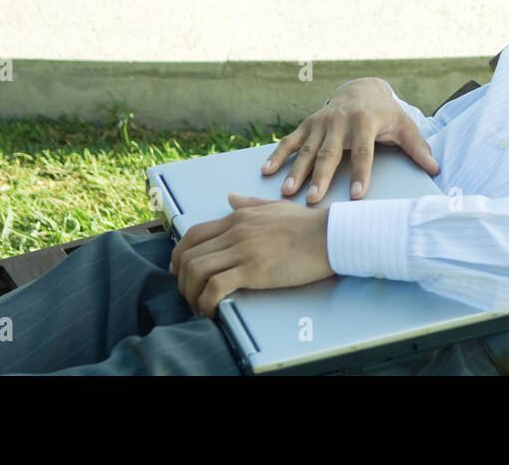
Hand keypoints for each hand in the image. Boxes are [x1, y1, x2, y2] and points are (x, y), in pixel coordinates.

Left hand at [170, 194, 332, 318]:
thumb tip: (230, 198)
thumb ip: (249, 204)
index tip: (179, 271)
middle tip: (188, 295)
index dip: (179, 255)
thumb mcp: (274, 206)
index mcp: (238, 217)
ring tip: (199, 306)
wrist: (329, 235)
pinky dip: (207, 302)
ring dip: (191, 293)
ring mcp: (243, 250)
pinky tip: (212, 310)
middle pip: (189, 255)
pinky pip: (216, 287)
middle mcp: (235, 232)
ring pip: (196, 270)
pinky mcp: (254, 270)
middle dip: (182, 280)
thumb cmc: (307, 224)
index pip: (193, 234)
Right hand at [261, 77, 438, 204]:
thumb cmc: (386, 113)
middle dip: (321, 178)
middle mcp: (340, 122)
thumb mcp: (404, 125)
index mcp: (365, 122)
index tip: (357, 196)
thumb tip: (436, 168)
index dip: (362, 174)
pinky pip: (289, 141)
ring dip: (296, 172)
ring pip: (307, 150)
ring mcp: (321, 123)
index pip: (364, 152)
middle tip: (313, 200)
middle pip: (330, 154)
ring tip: (287, 192)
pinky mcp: (307, 124)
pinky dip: (277, 155)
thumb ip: (417, 147)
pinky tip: (266, 172)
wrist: (361, 88)